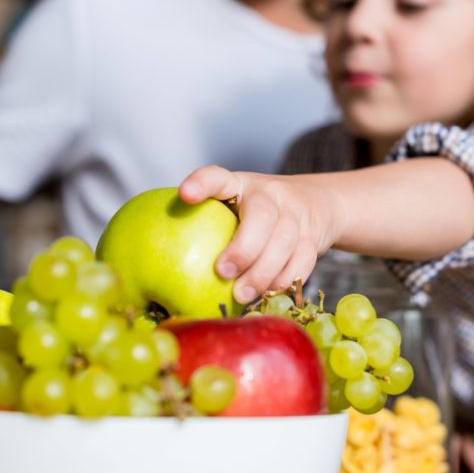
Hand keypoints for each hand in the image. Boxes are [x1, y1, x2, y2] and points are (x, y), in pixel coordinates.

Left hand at [179, 165, 342, 303]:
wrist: (317, 204)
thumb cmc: (256, 213)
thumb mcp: (234, 205)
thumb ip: (205, 222)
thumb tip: (156, 270)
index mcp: (241, 185)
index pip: (218, 177)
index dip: (202, 183)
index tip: (185, 195)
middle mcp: (270, 195)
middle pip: (262, 215)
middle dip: (244, 247)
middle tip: (222, 272)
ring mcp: (295, 215)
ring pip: (285, 242)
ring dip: (262, 272)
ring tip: (241, 294)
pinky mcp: (312, 239)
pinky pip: (303, 261)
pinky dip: (285, 281)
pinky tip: (267, 295)